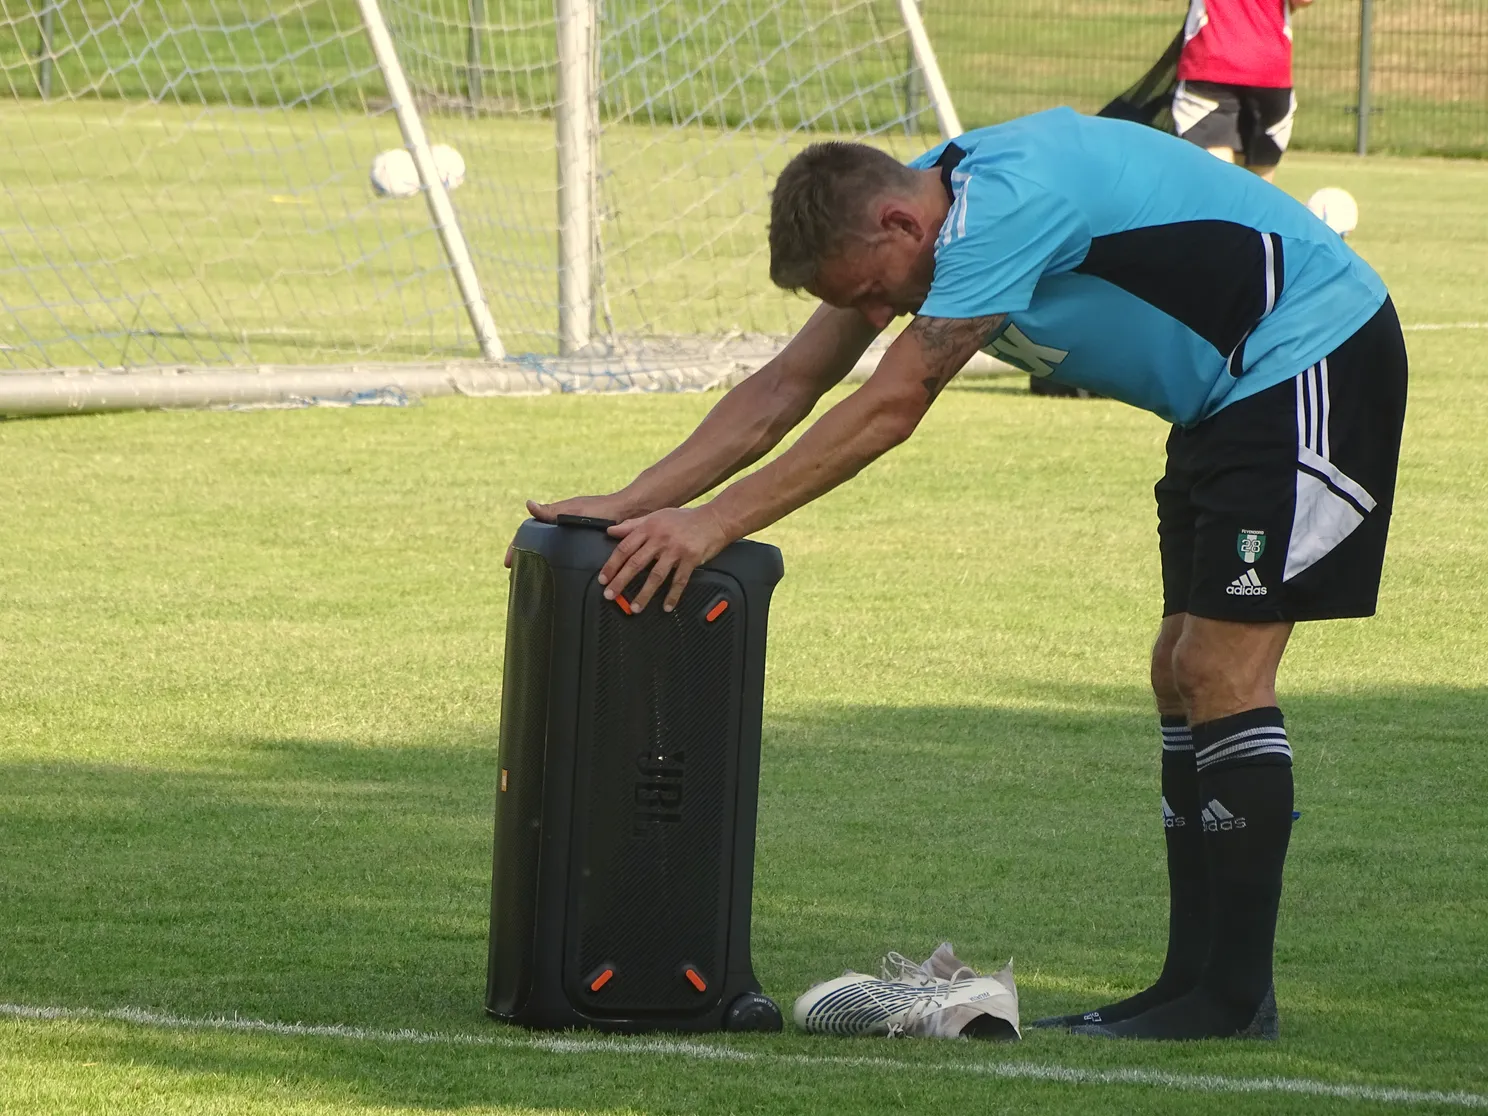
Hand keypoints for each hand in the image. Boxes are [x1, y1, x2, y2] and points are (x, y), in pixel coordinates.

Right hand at [505, 493, 640, 567]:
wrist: (628, 513)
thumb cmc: (602, 510)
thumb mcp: (574, 511)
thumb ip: (551, 511)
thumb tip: (528, 504)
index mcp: (555, 518)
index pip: (529, 533)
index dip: (517, 548)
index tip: (508, 563)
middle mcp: (562, 528)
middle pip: (538, 545)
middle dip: (525, 559)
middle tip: (517, 576)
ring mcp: (574, 538)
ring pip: (551, 553)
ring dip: (540, 565)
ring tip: (533, 581)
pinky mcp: (585, 546)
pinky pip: (567, 558)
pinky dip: (558, 567)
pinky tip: (558, 579)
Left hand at [597, 507, 731, 612]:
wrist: (714, 519)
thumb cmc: (685, 519)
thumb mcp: (656, 516)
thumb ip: (633, 525)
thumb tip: (611, 530)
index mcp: (649, 527)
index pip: (625, 547)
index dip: (612, 564)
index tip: (603, 578)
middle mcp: (660, 539)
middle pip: (636, 563)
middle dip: (621, 581)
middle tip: (610, 595)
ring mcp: (676, 550)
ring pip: (656, 575)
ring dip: (644, 594)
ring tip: (635, 607)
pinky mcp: (691, 559)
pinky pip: (679, 581)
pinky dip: (672, 595)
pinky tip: (667, 606)